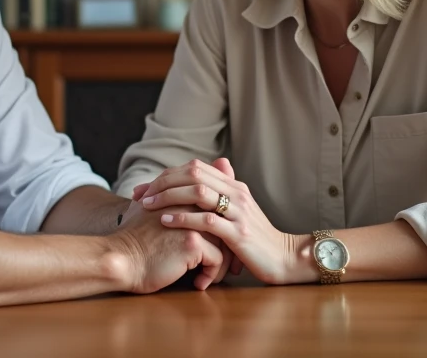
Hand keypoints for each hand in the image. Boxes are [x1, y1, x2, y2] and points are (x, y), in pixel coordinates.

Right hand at [109, 205, 225, 293]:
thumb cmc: (131, 238)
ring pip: (225, 244)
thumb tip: (151, 191)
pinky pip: (217, 260)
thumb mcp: (143, 207)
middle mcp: (191, 204)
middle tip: (229, 268)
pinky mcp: (192, 242)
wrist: (121, 258)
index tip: (222, 251)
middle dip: (229, 248)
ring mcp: (192, 222)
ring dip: (223, 265)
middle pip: (224, 226)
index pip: (216, 211)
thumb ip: (156, 195)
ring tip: (212, 277)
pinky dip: (212, 275)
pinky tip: (199, 284)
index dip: (222, 232)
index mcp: (183, 195)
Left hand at [137, 158, 295, 284]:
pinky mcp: (239, 234)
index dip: (167, 175)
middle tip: (141, 195)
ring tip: (148, 205)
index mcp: (234, 185)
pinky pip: (207, 220)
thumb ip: (222, 194)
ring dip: (168, 197)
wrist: (285, 259)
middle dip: (163, 182)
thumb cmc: (256, 238)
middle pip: (193, 174)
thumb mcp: (240, 211)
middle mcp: (237, 193)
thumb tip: (205, 175)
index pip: (195, 168)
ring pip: (198, 193)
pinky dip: (183, 218)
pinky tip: (166, 222)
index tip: (146, 188)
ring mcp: (239, 212)